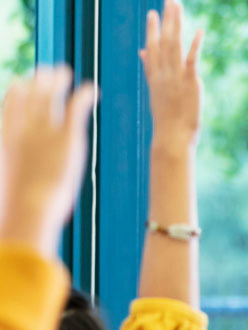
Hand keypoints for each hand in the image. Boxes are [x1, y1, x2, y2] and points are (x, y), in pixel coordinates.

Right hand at [0, 66, 97, 255]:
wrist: (28, 209)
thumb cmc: (17, 206)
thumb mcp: (7, 183)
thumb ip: (10, 171)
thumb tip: (9, 190)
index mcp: (6, 138)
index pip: (10, 105)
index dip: (18, 91)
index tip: (24, 83)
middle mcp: (23, 129)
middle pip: (30, 95)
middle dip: (39, 79)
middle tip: (48, 71)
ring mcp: (45, 131)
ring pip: (50, 96)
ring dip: (58, 80)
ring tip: (66, 72)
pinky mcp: (68, 137)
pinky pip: (75, 107)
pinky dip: (83, 95)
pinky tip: (92, 89)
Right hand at [141, 0, 203, 148]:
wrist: (171, 136)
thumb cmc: (166, 117)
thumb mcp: (156, 91)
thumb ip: (150, 68)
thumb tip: (143, 52)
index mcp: (155, 75)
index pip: (152, 47)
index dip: (152, 29)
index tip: (152, 12)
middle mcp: (163, 73)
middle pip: (163, 41)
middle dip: (166, 20)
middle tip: (169, 1)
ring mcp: (175, 76)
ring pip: (174, 45)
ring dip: (176, 25)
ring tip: (177, 7)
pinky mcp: (189, 82)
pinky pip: (191, 60)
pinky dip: (195, 45)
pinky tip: (200, 31)